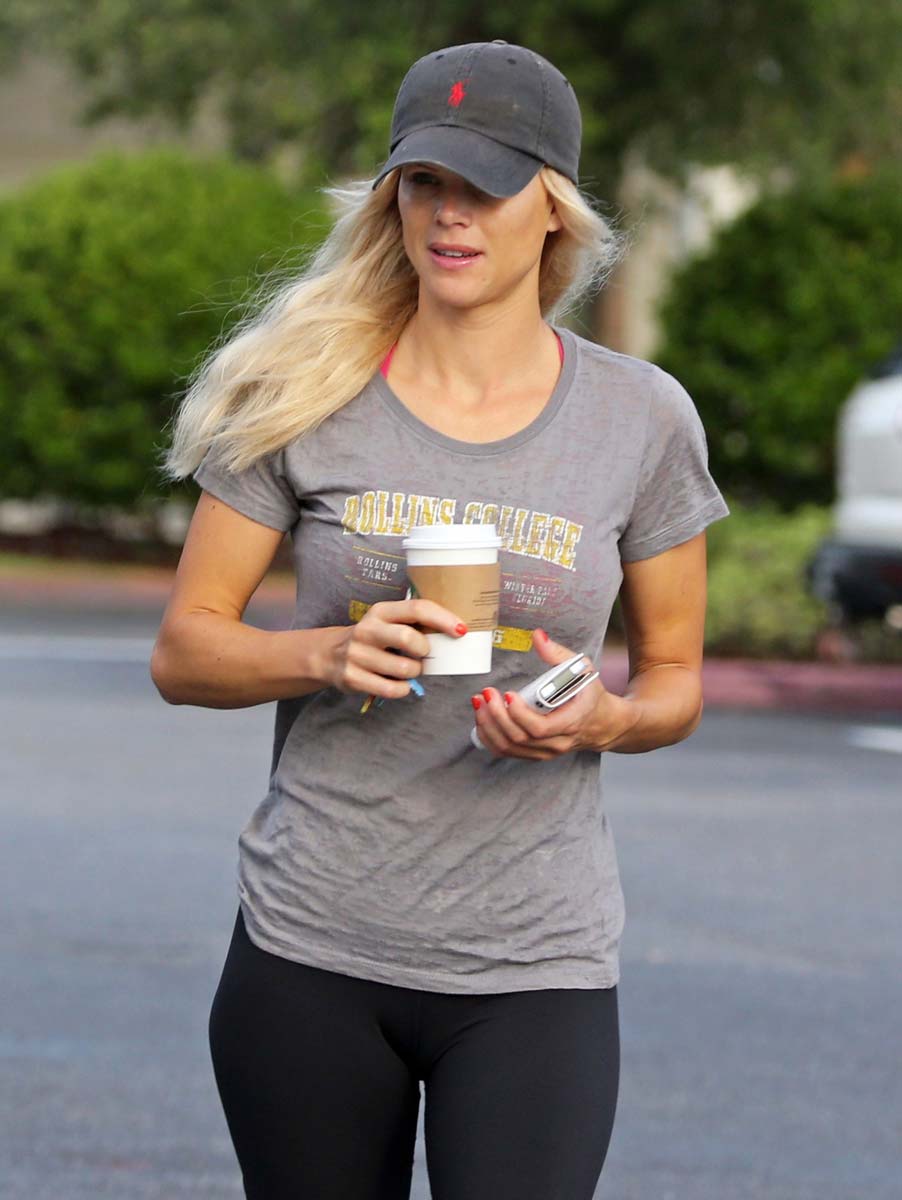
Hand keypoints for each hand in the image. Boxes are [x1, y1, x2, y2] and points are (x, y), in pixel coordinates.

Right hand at [325, 598, 466, 699]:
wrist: (329, 654)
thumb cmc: (373, 638)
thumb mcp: (387, 622)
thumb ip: (414, 623)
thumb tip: (457, 631)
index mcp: (381, 611)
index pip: (417, 609)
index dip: (442, 619)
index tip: (461, 630)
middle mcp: (367, 629)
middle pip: (409, 638)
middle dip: (425, 651)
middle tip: (424, 655)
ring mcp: (357, 654)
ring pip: (404, 669)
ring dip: (415, 672)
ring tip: (409, 669)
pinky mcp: (353, 677)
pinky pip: (392, 689)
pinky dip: (403, 689)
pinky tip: (400, 684)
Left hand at [471, 628, 633, 759]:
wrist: (602, 723)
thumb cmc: (591, 695)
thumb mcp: (582, 670)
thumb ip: (558, 653)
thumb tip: (538, 636)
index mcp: (571, 722)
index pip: (540, 728)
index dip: (519, 714)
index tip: (508, 693)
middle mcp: (557, 742)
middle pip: (519, 738)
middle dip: (497, 716)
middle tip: (486, 694)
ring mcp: (545, 752)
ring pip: (509, 748)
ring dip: (488, 726)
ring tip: (479, 704)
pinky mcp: (535, 754)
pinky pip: (507, 752)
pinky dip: (490, 737)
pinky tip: (482, 719)